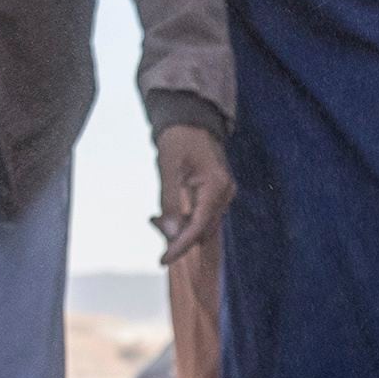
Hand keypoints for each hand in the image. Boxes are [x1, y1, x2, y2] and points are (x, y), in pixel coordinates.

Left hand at [152, 123, 233, 257]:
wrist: (191, 118)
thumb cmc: (179, 137)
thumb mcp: (167, 167)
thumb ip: (169, 201)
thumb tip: (169, 233)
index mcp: (216, 187)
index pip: (197, 228)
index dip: (180, 246)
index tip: (162, 260)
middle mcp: (225, 193)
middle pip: (201, 230)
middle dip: (177, 236)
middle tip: (153, 223)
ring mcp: (224, 193)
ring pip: (202, 224)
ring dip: (180, 228)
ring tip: (156, 217)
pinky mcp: (218, 192)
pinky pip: (202, 214)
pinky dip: (185, 218)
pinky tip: (168, 212)